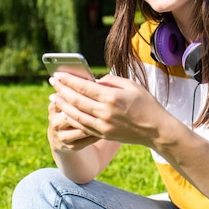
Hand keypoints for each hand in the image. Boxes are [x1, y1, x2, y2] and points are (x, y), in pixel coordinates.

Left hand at [48, 73, 170, 146]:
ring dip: (62, 105)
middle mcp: (105, 112)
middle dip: (61, 90)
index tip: (58, 74)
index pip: (83, 87)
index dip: (69, 80)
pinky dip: (71, 118)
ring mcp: (103, 126)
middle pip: (76, 100)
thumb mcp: (131, 85)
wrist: (156, 130)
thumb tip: (93, 80)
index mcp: (111, 97)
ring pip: (75, 115)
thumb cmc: (146, 104)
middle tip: (52, 82)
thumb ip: (111, 81)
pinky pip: (82, 126)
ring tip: (54, 96)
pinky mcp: (103, 134)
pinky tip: (65, 112)